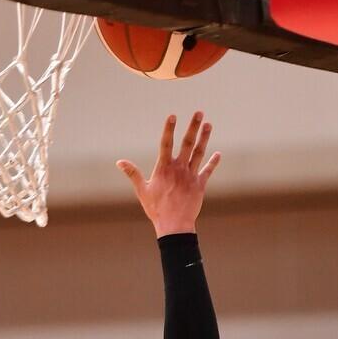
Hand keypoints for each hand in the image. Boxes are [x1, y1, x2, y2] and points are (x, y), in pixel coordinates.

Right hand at [116, 111, 220, 236]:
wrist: (174, 226)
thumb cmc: (156, 209)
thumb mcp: (142, 191)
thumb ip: (132, 174)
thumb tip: (119, 162)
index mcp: (164, 168)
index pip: (166, 143)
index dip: (168, 129)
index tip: (172, 115)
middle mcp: (179, 168)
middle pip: (187, 143)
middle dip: (193, 127)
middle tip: (199, 112)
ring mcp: (191, 176)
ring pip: (199, 153)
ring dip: (204, 138)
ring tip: (208, 124)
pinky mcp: (200, 185)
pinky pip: (207, 171)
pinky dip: (212, 162)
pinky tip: (217, 154)